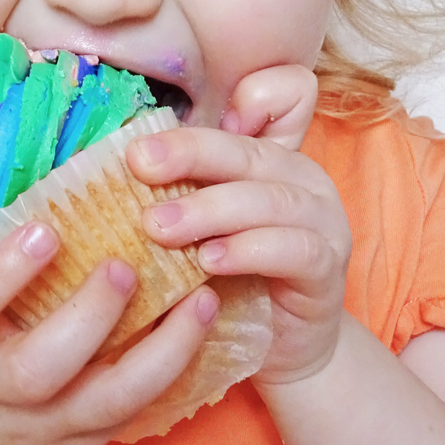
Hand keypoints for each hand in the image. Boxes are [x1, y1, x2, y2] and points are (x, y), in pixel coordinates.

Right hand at [0, 176, 218, 444]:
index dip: (2, 273)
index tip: (45, 226)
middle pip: (40, 368)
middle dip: (86, 319)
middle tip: (124, 264)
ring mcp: (43, 426)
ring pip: (107, 401)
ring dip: (161, 353)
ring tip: (201, 296)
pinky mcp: (80, 443)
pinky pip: (133, 414)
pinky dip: (173, 374)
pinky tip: (206, 325)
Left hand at [127, 65, 351, 389]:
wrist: (284, 349)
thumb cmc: (234, 278)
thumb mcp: (204, 225)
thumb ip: (180, 187)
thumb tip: (116, 162)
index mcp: (274, 156)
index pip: (285, 96)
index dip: (254, 96)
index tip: (194, 116)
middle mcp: (304, 179)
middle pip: (249, 151)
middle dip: (190, 154)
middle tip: (138, 164)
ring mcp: (325, 221)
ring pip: (269, 200)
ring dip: (209, 210)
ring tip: (158, 227)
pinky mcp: (329, 269)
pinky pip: (294, 250)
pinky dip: (248, 251)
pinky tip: (209, 261)